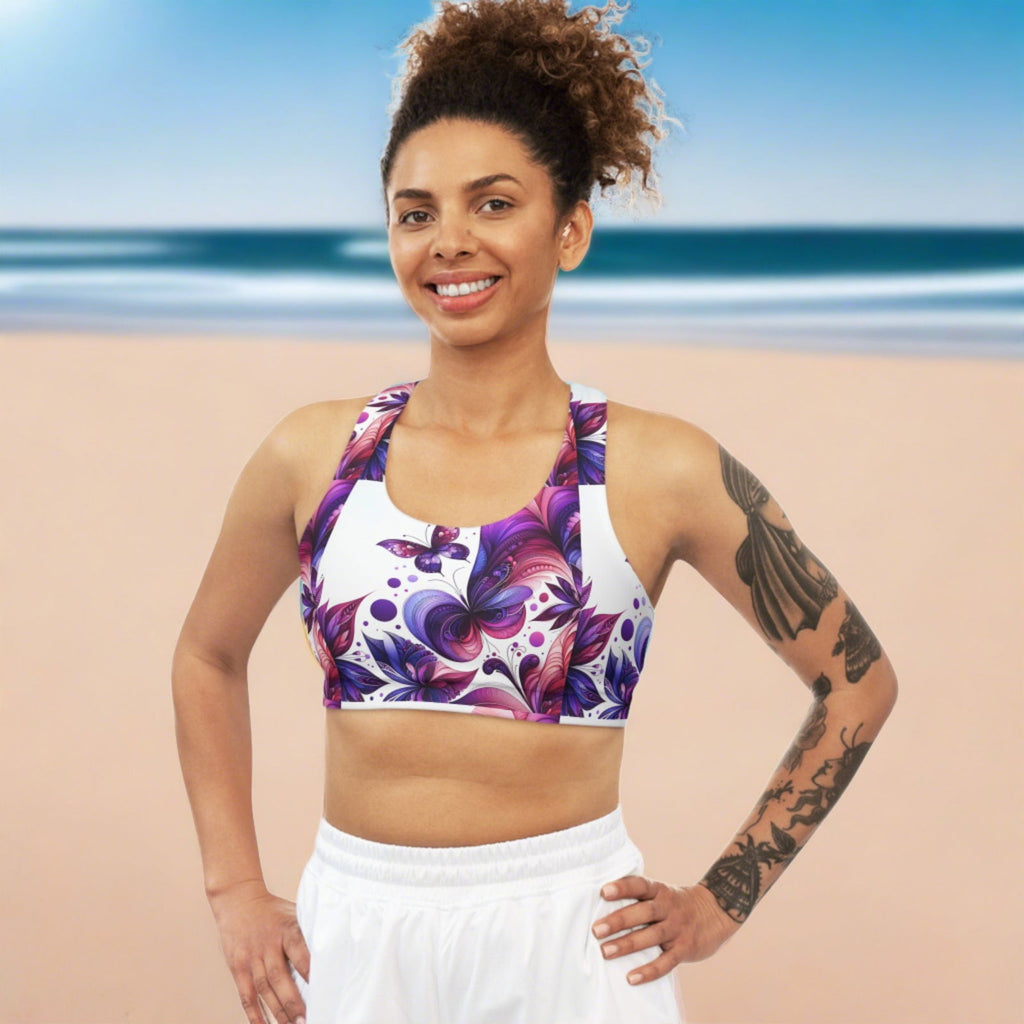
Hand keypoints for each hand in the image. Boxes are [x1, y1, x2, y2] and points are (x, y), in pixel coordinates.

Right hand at [209, 880, 309, 1023]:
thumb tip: (333, 948)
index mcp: (285, 929)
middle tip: (305, 1020)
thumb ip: (307, 933)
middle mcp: (267, 945)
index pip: (298, 950)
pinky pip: (245, 994)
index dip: (309, 970)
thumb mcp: (293, 913)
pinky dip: (254, 1013)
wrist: (238, 900)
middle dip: (292, 1001)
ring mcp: (250, 957)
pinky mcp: (237, 967)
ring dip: (277, 1011)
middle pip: (279, 976)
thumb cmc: (274, 911)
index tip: (323, 988)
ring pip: (263, 989)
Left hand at [591, 876, 740, 984]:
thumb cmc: (677, 904)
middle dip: (618, 921)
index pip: (640, 885)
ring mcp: (678, 928)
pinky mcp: (685, 949)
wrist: (717, 911)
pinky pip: (666, 962)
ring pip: (651, 937)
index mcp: (660, 890)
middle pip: (643, 912)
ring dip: (628, 944)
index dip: (622, 887)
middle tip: (596, 930)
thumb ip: (640, 899)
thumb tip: (603, 908)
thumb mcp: (663, 893)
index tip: (603, 892)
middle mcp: (669, 907)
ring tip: (605, 952)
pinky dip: (649, 970)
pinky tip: (631, 978)